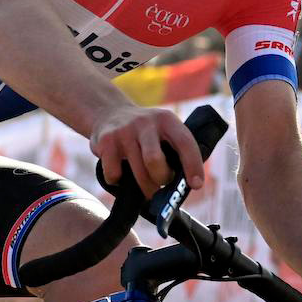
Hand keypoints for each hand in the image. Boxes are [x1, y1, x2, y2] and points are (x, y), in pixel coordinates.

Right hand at [90, 104, 205, 196]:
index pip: (184, 142)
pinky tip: (121, 174)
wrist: (109, 113)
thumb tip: (184, 186)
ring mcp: (124, 131)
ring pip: (137, 173)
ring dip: (145, 188)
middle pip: (155, 161)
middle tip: (161, 185)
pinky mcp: (106, 142)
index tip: (196, 185)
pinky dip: (119, 182)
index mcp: (166, 120)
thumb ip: (174, 150)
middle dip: (162, 180)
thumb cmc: (145, 133)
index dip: (193, 165)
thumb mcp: (163, 131)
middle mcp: (145, 122)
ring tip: (146, 188)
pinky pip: (114, 175)